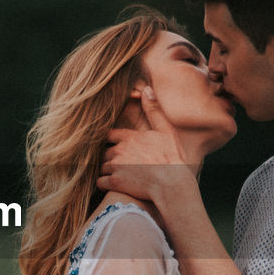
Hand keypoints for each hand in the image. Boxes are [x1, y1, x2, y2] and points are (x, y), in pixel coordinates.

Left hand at [97, 86, 192, 202]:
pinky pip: (100, 182)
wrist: (172, 183)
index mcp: (130, 137)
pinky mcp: (115, 183)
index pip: (109, 135)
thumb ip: (154, 111)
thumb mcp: (167, 131)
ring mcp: (116, 167)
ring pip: (102, 167)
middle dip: (109, 158)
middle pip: (104, 152)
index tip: (114, 146)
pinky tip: (113, 185)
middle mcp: (120, 150)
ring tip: (119, 175)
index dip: (111, 141)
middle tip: (119, 164)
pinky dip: (104, 184)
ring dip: (107, 171)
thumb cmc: (172, 158)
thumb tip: (146, 89)